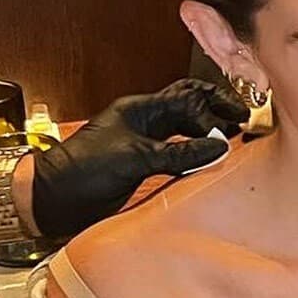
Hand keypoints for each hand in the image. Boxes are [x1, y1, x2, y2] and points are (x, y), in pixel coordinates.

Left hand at [25, 80, 250, 243]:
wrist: (51, 200)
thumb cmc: (82, 171)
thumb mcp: (133, 158)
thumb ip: (177, 153)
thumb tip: (218, 146)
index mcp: (140, 109)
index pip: (187, 97)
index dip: (215, 108)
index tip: (237, 125)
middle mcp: (145, 123)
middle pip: (190, 109)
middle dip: (217, 114)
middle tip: (246, 126)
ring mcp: (145, 145)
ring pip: (186, 132)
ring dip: (209, 137)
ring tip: (236, 145)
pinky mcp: (144, 168)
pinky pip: (179, 157)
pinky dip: (197, 159)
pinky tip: (212, 167)